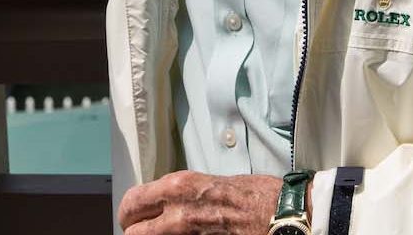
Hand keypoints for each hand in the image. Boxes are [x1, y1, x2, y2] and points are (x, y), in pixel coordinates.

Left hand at [119, 172, 280, 234]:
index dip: (129, 213)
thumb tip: (169, 203)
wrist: (284, 216)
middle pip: (133, 232)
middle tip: (142, 232)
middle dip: (136, 232)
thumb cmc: (257, 196)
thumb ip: (184, 193)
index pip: (132, 201)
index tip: (132, 217)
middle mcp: (178, 211)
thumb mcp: (212, 182)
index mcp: (179, 186)